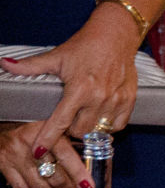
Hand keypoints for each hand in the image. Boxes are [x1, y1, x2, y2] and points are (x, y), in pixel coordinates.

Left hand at [0, 7, 141, 150]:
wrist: (115, 36)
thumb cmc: (85, 45)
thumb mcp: (56, 56)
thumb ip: (30, 65)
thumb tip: (5, 64)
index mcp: (79, 88)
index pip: (59, 121)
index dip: (47, 138)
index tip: (39, 150)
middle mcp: (99, 97)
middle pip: (79, 131)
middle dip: (70, 130)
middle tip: (67, 121)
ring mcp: (115, 100)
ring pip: (99, 131)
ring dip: (88, 129)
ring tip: (83, 118)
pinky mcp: (129, 101)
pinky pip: (117, 126)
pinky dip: (107, 126)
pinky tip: (100, 117)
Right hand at [0, 124, 79, 187]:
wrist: (5, 128)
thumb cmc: (39, 133)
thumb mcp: (57, 132)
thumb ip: (73, 146)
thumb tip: (93, 167)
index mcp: (47, 133)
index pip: (65, 155)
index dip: (78, 173)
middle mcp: (29, 145)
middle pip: (52, 174)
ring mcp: (15, 156)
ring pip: (38, 185)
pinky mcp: (4, 166)